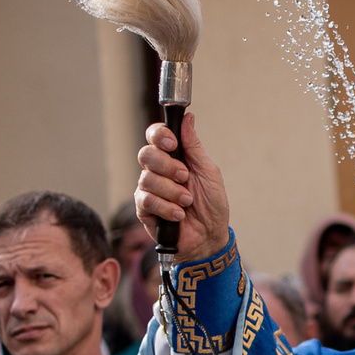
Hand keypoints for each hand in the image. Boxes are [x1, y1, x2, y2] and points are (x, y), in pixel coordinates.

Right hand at [134, 110, 230, 262]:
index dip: (159, 135)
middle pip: (146, 154)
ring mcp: (148, 189)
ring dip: (172, 191)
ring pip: (147, 179)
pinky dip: (167, 207)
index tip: (172, 142)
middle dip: (168, 166)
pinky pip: (147, 200)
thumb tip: (188, 118)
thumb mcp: (208, 171)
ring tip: (187, 201)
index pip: (155, 136)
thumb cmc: (211, 204)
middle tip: (185, 178)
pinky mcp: (143, 209)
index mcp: (172, 157)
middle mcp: (157, 171)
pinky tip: (179, 214)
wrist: (210, 236)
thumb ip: (194, 146)